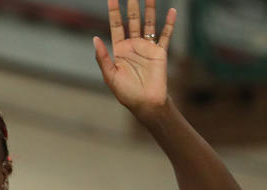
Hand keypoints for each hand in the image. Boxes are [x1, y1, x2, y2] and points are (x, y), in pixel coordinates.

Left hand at [93, 0, 176, 115]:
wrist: (145, 103)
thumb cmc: (126, 93)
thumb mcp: (110, 76)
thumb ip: (103, 58)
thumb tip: (95, 38)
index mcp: (119, 50)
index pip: (116, 26)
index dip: (114, 12)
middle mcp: (133, 45)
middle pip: (133, 20)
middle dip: (132, 6)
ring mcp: (147, 47)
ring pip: (149, 23)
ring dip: (150, 9)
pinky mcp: (160, 52)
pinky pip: (165, 35)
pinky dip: (169, 23)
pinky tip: (171, 11)